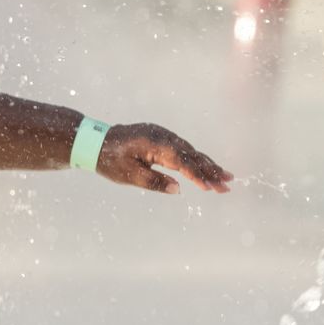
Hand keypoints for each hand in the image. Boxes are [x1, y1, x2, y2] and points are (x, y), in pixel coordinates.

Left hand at [94, 123, 232, 194]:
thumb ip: (155, 182)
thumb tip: (178, 189)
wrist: (95, 141)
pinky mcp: (162, 137)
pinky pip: (183, 149)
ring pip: (190, 152)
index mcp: (155, 144)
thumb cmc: (110, 160)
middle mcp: (163, 136)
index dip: (197, 176)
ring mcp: (163, 135)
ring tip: (225, 178)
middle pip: (191, 155)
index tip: (209, 188)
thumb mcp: (130, 175)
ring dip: (207, 165)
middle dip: (211, 171)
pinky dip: (196, 159)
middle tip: (228, 185)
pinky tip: (207, 168)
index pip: (181, 162)